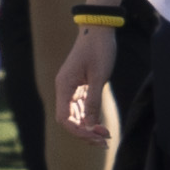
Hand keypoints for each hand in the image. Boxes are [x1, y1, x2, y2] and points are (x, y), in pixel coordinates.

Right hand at [52, 18, 120, 152]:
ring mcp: (71, 88)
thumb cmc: (99, 49)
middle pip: (69, 120)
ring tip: (105, 136)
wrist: (99, 29)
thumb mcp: (99, 77)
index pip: (64, 118)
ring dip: (88, 127)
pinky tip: (101, 125)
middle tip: (105, 140)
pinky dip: (90, 117)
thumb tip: (90, 126)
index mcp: (64, 86)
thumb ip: (93, 102)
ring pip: (75, 115)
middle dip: (85, 132)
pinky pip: (81, 107)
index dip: (78, 131)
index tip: (96, 137)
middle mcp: (64, 89)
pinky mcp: (79, 86)